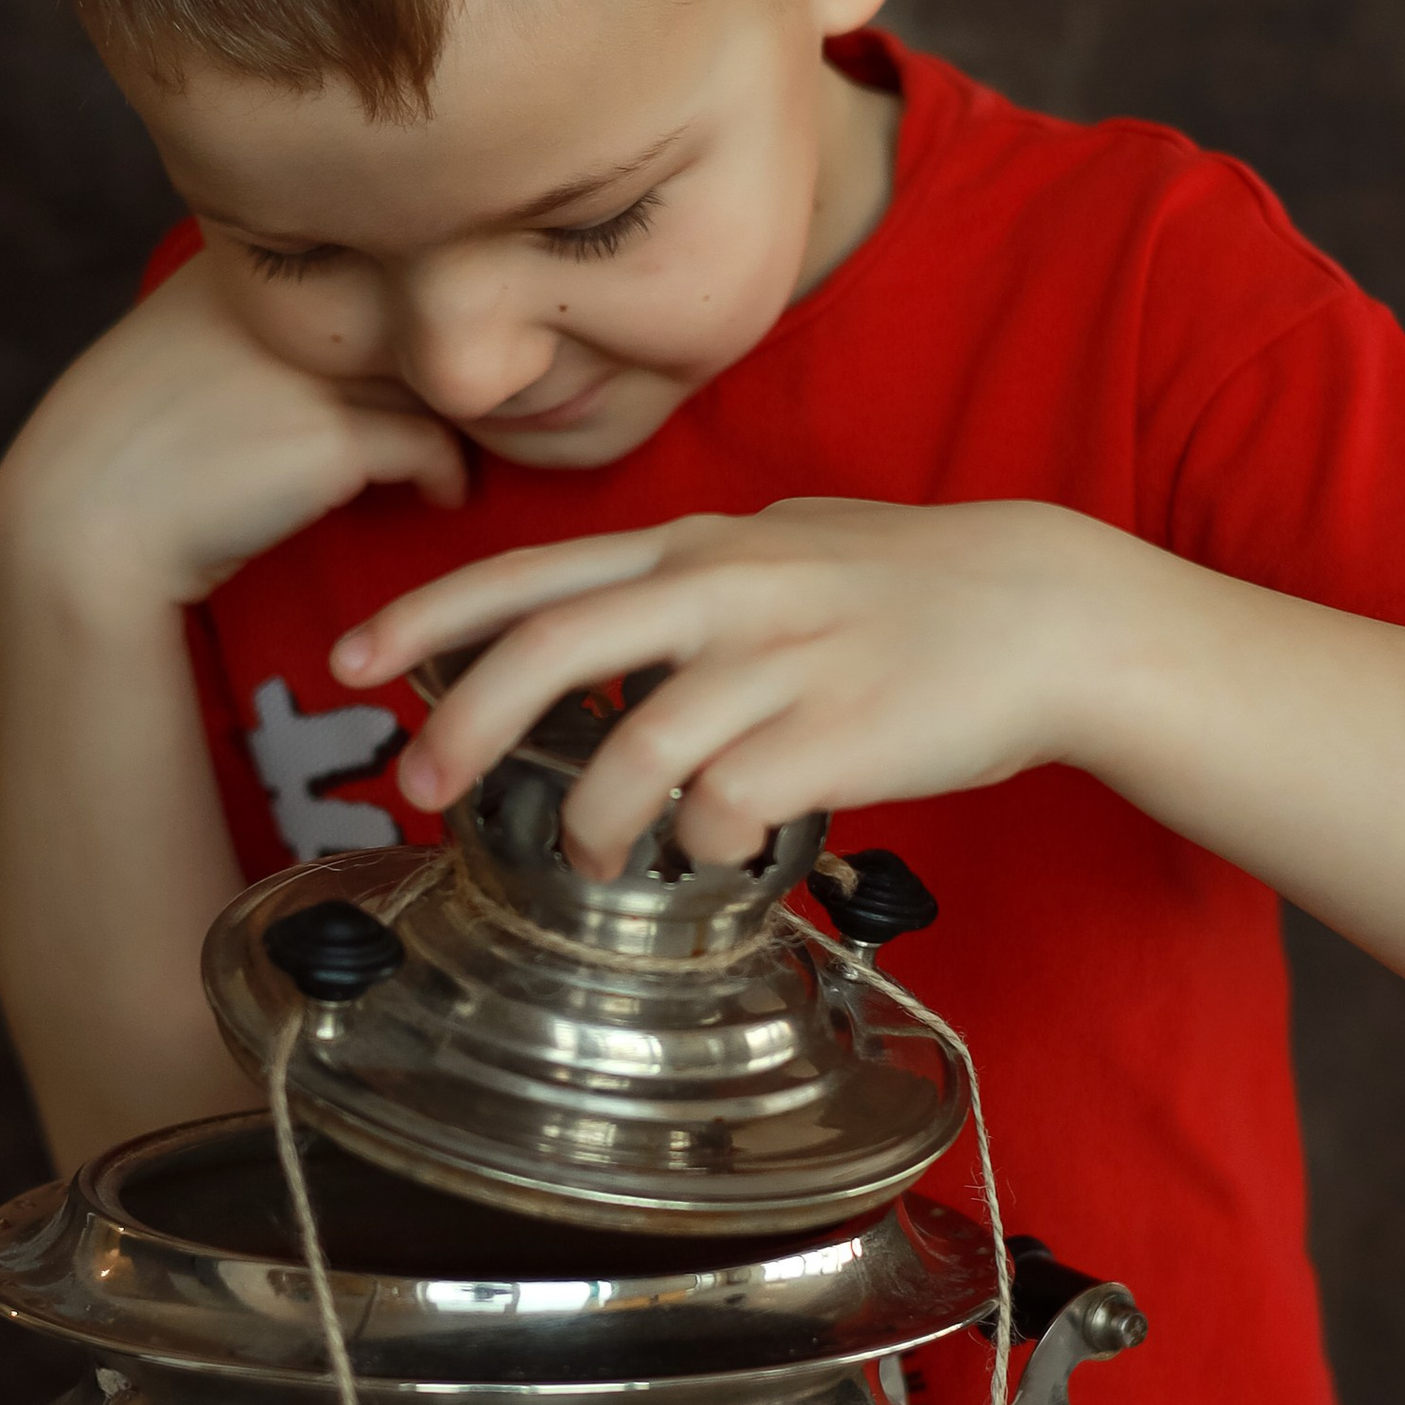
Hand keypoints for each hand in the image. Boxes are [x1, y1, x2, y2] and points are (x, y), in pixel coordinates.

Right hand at [0, 252, 467, 619]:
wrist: (85, 524)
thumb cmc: (135, 448)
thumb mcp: (185, 348)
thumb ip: (259, 323)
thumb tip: (351, 331)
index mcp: (239, 262)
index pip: (365, 257)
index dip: (403, 308)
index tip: (417, 358)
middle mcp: (282, 298)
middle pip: (411, 311)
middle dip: (442, 358)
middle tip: (469, 404)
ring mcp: (310, 364)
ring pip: (433, 376)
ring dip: (458, 414)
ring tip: (461, 445)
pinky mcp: (334, 434)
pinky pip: (435, 443)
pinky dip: (448, 472)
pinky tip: (440, 493)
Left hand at [333, 497, 1103, 874]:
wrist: (1052, 614)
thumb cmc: (917, 587)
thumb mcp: (788, 547)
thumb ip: (693, 576)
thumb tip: (609, 610)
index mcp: (700, 548)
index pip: (534, 572)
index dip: (428, 616)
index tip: (351, 662)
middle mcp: (729, 590)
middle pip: (555, 648)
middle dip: (464, 723)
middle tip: (418, 786)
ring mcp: (784, 661)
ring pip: (639, 746)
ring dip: (594, 819)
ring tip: (595, 857)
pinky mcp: (841, 734)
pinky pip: (730, 805)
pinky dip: (701, 844)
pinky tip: (714, 853)